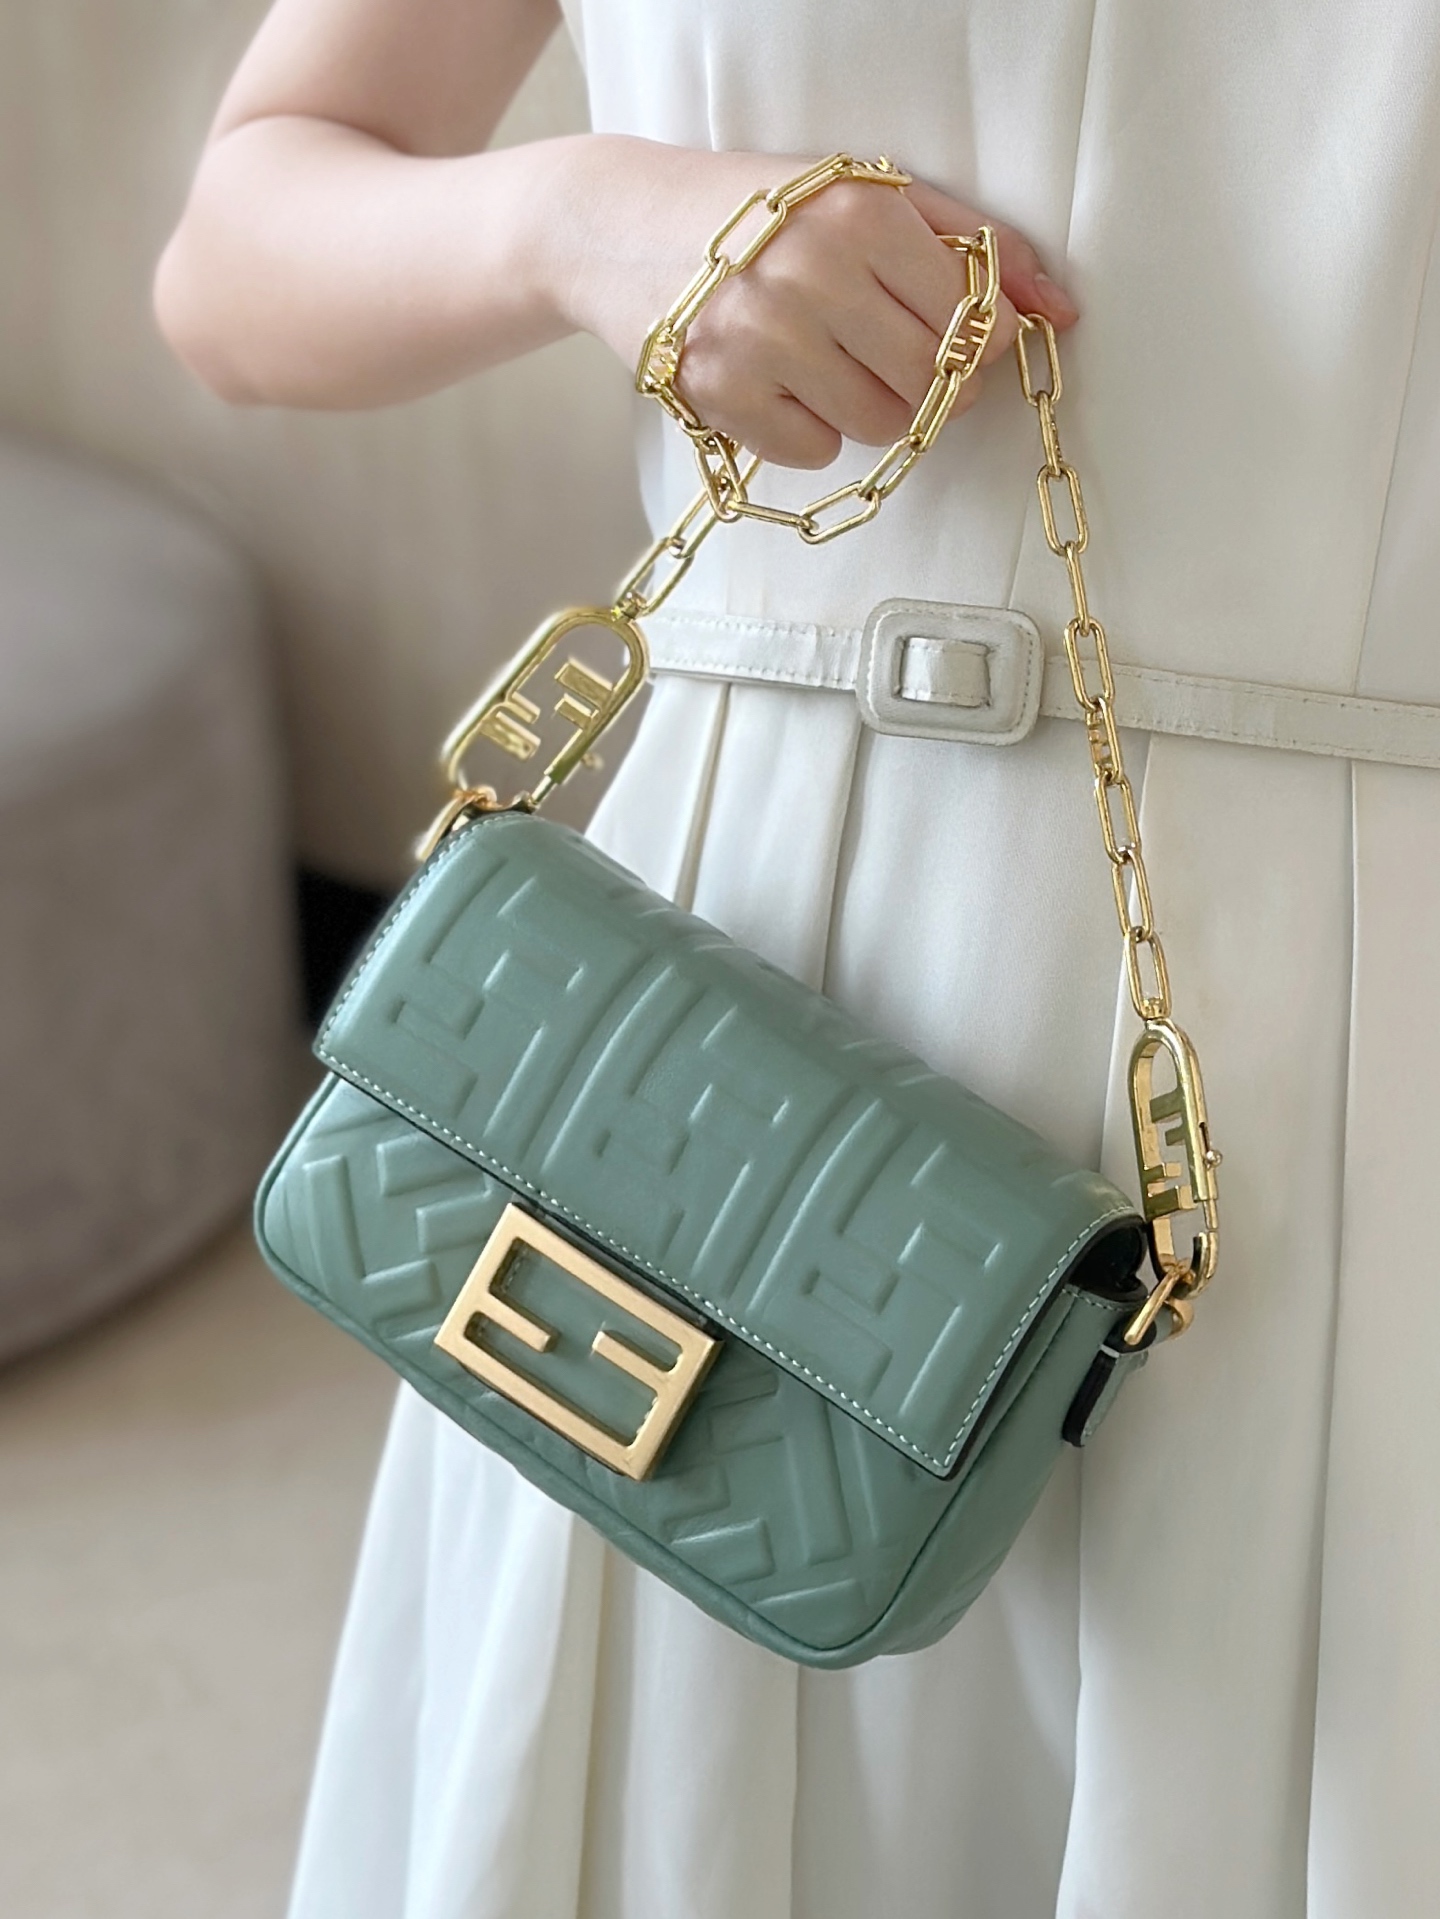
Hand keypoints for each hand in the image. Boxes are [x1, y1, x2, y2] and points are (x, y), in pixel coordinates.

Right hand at [562, 140, 1078, 470]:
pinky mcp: (722, 397)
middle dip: (928, 383)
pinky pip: (815, 449)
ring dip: (870, 406)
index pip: (967, 320)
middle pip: (928, 383)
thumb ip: (971, 246)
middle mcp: (812, 281)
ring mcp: (762, 345)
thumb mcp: (864, 198)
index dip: (971, 342)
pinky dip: (810, 429)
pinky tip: (782, 382)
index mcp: (860, 220)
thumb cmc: (758, 213)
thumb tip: (1061, 312)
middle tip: (894, 357)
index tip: (946, 334)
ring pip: (877, 424)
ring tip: (831, 361)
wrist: (620, 227)